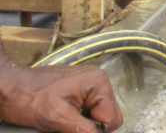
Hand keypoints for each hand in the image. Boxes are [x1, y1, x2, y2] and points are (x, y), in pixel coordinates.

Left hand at [0, 58, 122, 132]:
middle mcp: (98, 81)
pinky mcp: (80, 89)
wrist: (8, 87)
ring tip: (62, 121)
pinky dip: (77, 117)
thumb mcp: (57, 119)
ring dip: (83, 123)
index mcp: (98, 83)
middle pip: (108, 116)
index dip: (95, 130)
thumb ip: (84, 130)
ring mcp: (89, 84)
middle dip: (89, 126)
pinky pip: (88, 109)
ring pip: (98, 115)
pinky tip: (62, 116)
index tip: (73, 129)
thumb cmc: (28, 98)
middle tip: (66, 126)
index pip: (112, 119)